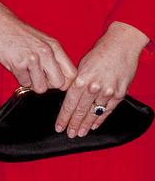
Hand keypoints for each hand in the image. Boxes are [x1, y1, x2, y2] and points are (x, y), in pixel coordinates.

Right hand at [0, 0, 76, 91]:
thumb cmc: (17, 32)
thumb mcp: (41, 40)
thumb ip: (52, 56)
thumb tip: (59, 77)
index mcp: (54, 46)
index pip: (72, 74)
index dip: (64, 82)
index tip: (54, 80)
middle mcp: (46, 52)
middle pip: (59, 84)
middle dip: (48, 85)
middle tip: (38, 77)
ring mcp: (33, 59)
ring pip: (41, 88)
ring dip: (32, 83)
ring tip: (25, 70)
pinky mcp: (18, 64)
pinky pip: (24, 83)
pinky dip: (19, 78)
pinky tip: (15, 65)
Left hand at [56, 21, 148, 137]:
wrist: (121, 45)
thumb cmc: (99, 53)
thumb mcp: (81, 65)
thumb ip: (76, 81)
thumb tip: (69, 95)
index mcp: (81, 80)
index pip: (69, 104)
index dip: (64, 118)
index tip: (59, 127)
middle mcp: (93, 88)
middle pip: (80, 111)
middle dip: (73, 124)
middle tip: (69, 134)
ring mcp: (108, 92)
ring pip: (94, 113)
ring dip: (86, 124)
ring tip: (80, 133)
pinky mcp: (120, 94)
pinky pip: (108, 110)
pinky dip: (101, 118)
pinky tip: (94, 125)